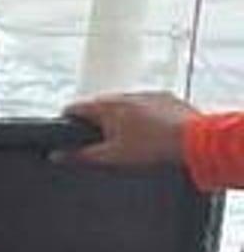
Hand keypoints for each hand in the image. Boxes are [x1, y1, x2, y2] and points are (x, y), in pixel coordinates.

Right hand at [65, 92, 198, 170]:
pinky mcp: (167, 98)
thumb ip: (81, 156)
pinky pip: (146, 105)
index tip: (64, 131)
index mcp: (107, 107)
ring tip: (128, 140)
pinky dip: (143, 116)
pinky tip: (149, 133)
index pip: (75, 107)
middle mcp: (126, 95)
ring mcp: (148, 94)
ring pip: (124, 104)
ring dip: (120, 117)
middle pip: (100, 105)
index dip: (66, 120)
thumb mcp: (111, 157)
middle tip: (98, 142)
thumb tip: (56, 156)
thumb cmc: (153, 147)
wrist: (194, 140)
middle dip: (96, 121)